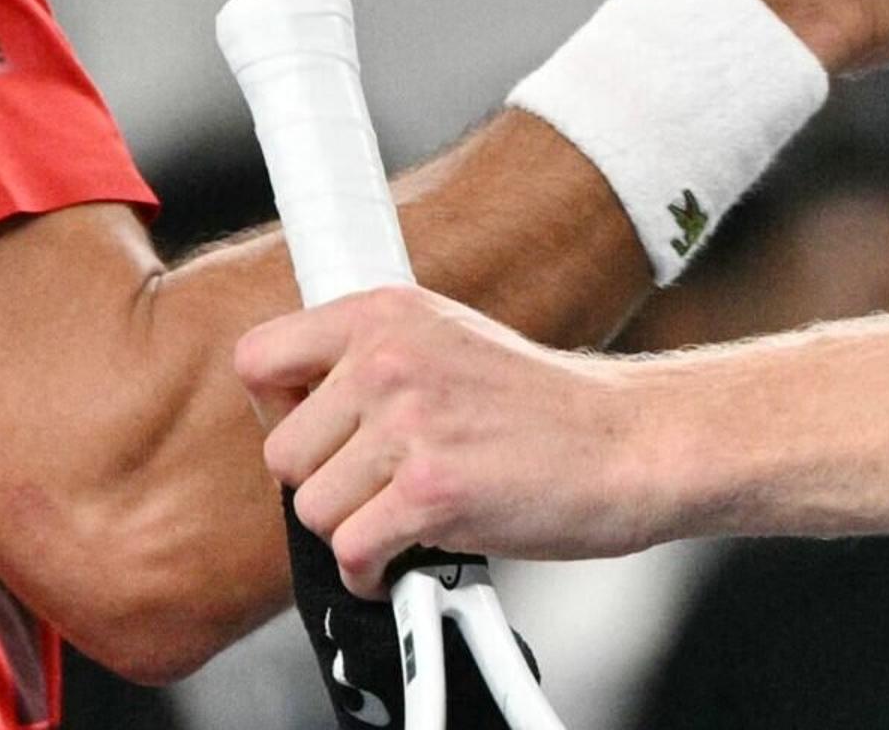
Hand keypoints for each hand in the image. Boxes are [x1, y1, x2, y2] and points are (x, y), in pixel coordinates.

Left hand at [236, 287, 665, 594]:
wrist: (628, 443)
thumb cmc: (543, 406)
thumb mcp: (448, 339)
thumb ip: (371, 360)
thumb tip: (294, 406)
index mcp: (385, 313)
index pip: (259, 358)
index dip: (279, 410)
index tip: (318, 433)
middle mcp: (389, 359)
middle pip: (281, 453)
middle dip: (325, 485)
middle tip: (380, 486)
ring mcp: (410, 425)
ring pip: (311, 511)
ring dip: (356, 531)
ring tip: (407, 517)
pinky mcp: (432, 493)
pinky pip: (351, 554)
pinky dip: (374, 574)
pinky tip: (408, 558)